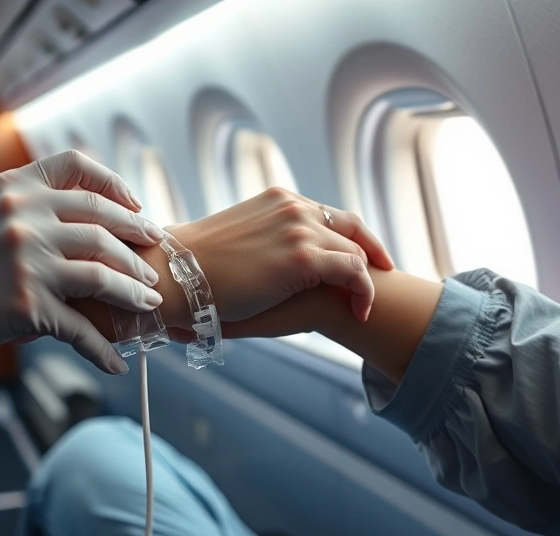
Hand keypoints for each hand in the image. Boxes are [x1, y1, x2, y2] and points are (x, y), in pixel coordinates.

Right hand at [0, 151, 166, 380]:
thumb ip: (24, 207)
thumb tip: (79, 219)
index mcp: (13, 187)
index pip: (78, 167)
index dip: (115, 185)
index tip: (136, 207)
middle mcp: (23, 216)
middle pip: (102, 222)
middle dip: (137, 241)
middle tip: (154, 256)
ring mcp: (26, 261)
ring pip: (103, 274)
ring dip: (132, 291)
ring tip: (148, 302)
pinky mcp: (25, 306)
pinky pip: (81, 329)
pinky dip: (103, 349)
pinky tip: (116, 362)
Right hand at [143, 187, 393, 328]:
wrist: (177, 274)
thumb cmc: (197, 267)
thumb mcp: (239, 241)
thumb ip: (266, 240)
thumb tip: (273, 263)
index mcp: (278, 200)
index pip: (327, 213)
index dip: (348, 236)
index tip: (358, 255)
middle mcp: (293, 207)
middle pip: (351, 225)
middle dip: (370, 249)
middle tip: (382, 270)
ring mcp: (300, 230)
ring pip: (353, 251)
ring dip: (364, 279)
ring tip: (362, 304)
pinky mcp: (304, 258)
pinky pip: (352, 273)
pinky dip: (361, 292)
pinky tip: (358, 311)